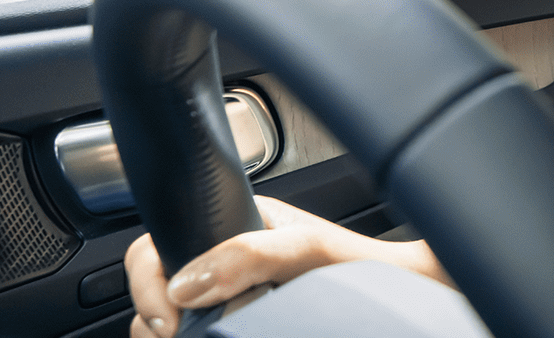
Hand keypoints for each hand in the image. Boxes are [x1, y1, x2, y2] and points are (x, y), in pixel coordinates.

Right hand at [125, 196, 444, 337]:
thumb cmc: (368, 268)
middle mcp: (228, 260)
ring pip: (167, 319)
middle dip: (151, 312)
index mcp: (238, 226)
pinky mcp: (239, 325)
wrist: (403, 295)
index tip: (164, 314)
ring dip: (168, 332)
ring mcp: (231, 298)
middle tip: (175, 335)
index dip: (150, 279)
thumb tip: (186, 283)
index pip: (162, 243)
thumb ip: (250, 254)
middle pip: (156, 286)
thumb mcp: (308, 250)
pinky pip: (193, 335)